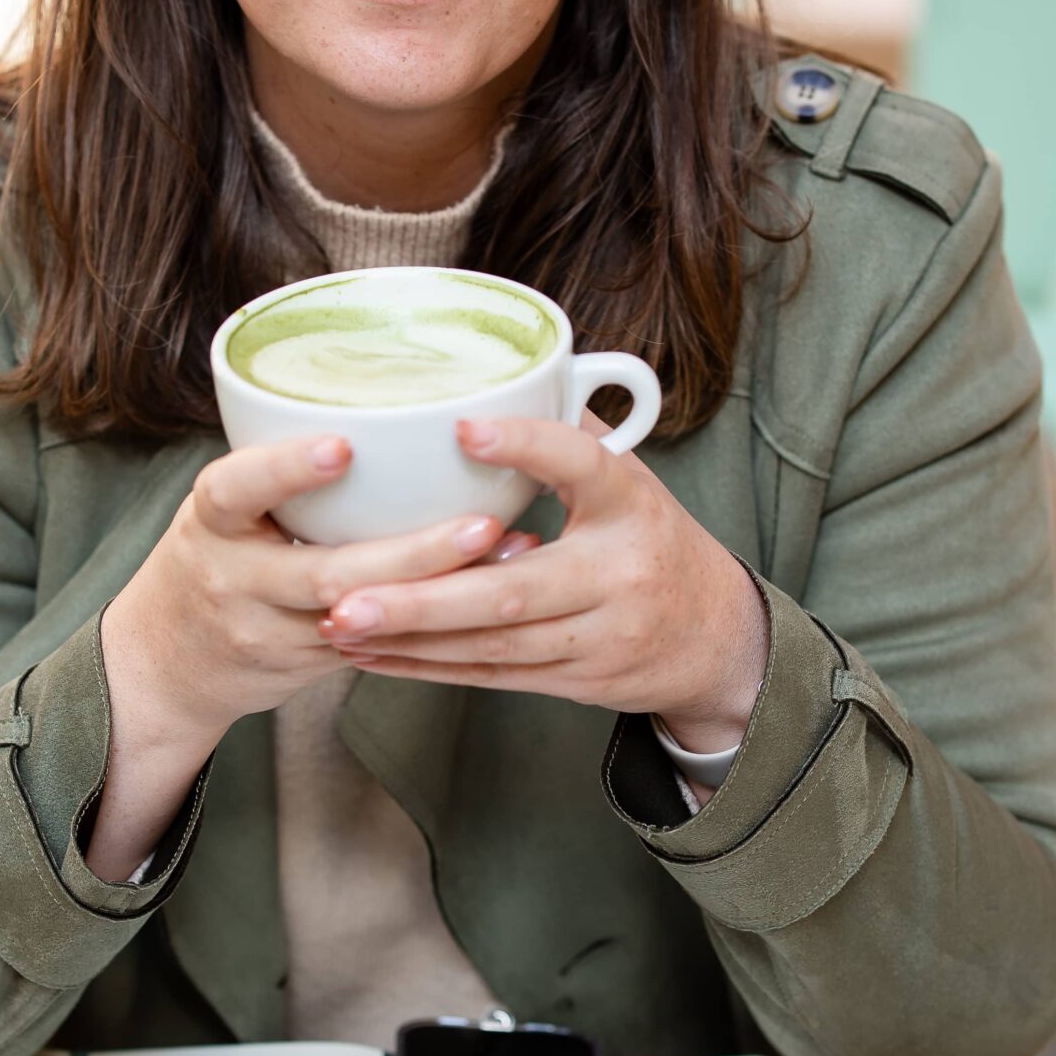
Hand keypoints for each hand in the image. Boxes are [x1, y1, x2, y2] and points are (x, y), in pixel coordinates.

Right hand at [86, 434, 527, 878]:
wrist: (166, 661)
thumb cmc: (219, 553)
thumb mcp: (227, 505)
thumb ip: (285, 468)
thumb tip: (396, 402)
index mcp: (212, 518)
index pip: (238, 487)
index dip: (287, 469)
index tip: (343, 446)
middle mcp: (234, 579)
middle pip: (328, 572)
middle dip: (412, 553)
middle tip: (482, 524)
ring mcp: (267, 633)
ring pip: (364, 620)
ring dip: (441, 593)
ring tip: (508, 559)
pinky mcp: (301, 670)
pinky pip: (376, 648)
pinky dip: (432, 624)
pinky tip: (489, 603)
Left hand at [317, 415, 769, 750]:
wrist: (716, 640)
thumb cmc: (652, 542)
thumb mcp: (632, 482)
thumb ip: (570, 434)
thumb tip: (504, 374)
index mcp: (628, 506)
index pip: (582, 467)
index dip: (527, 448)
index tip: (463, 430)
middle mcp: (617, 574)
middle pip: (512, 592)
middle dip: (422, 598)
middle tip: (345, 592)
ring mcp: (598, 636)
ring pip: (493, 645)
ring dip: (410, 638)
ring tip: (338, 623)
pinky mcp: (577, 680)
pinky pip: (492, 677)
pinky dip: (428, 667)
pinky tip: (372, 656)